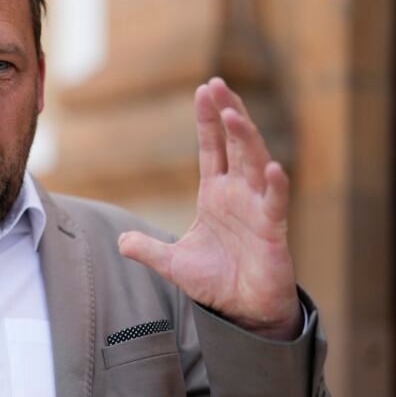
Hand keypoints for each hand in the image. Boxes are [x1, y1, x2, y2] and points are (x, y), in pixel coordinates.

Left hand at [118, 77, 300, 339]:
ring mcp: (257, 209)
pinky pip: (275, 203)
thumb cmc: (215, 281)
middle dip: (227, 114)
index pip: (212, 149)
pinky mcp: (273, 230)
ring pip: (254, 164)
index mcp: (216, 195)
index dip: (208, 120)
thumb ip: (147, 249)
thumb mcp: (172, 263)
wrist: (242, 311)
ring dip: (245, 139)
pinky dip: (274, 185)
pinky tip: (271, 167)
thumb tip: (120, 242)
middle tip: (217, 84)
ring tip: (232, 114)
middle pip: (235, 145)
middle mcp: (239, 194)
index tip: (203, 90)